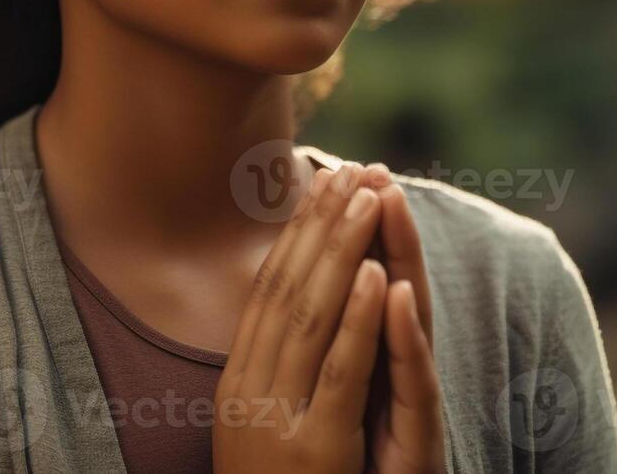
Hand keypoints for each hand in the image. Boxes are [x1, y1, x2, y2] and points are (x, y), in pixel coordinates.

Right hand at [213, 163, 387, 473]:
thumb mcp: (260, 428)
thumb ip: (272, 375)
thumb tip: (288, 317)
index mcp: (235, 383)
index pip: (266, 290)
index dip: (295, 235)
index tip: (320, 184)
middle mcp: (247, 391)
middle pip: (286, 290)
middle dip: (320, 227)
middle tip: (351, 171)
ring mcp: (276, 418)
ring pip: (311, 318)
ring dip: (343, 253)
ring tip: (368, 199)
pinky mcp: (314, 447)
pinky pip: (339, 371)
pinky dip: (362, 321)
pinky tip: (381, 278)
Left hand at [359, 165, 446, 473]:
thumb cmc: (347, 472)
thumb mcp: (331, 401)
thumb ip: (329, 349)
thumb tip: (297, 292)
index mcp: (370, 365)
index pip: (364, 285)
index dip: (356, 234)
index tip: (341, 173)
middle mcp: (397, 380)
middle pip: (391, 289)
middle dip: (381, 228)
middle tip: (374, 169)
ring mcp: (410, 410)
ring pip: (403, 323)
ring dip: (396, 256)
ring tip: (388, 203)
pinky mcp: (418, 446)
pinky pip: (408, 382)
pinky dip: (401, 334)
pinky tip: (397, 291)